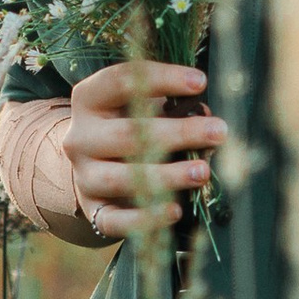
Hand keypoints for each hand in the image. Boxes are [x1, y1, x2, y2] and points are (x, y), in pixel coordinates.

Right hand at [62, 58, 224, 241]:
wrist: (94, 166)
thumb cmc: (128, 125)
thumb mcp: (143, 108)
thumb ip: (172, 108)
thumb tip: (206, 119)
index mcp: (89, 100)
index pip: (120, 81)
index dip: (162, 79)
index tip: (200, 82)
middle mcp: (80, 137)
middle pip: (127, 134)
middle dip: (178, 133)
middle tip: (218, 132)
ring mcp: (84, 175)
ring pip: (121, 178)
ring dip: (167, 175)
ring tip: (203, 172)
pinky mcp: (94, 210)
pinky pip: (115, 219)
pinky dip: (146, 218)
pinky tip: (174, 210)